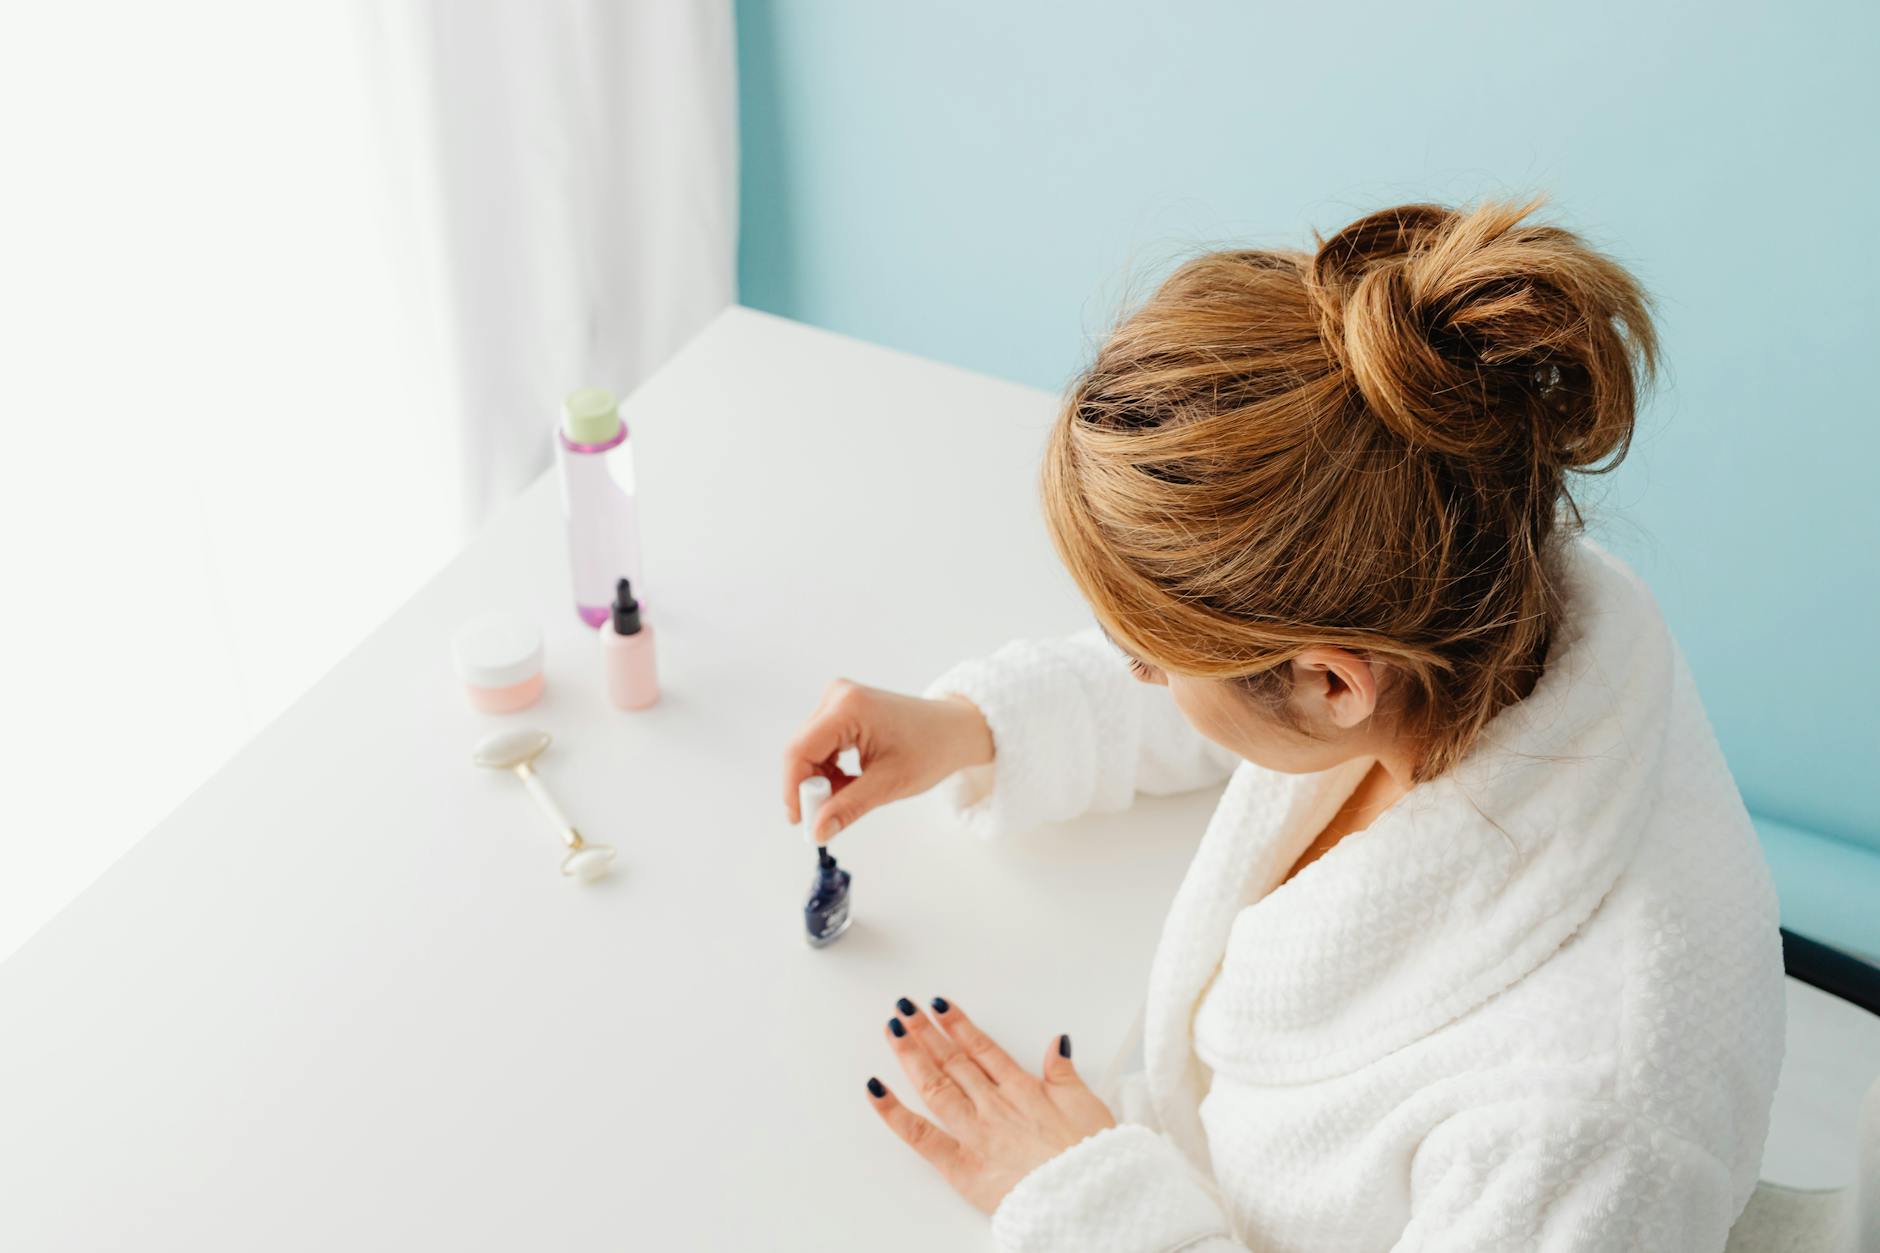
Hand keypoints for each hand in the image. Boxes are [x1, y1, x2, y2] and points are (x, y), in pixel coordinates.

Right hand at [781, 680, 993, 842]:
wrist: (953, 729)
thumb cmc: (930, 749)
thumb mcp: (889, 784)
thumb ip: (848, 807)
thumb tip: (817, 831)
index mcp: (848, 708)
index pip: (800, 751)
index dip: (793, 789)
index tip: (801, 821)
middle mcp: (837, 696)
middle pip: (801, 750)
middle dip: (809, 787)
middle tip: (825, 817)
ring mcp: (838, 700)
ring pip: (809, 750)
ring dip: (821, 780)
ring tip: (849, 795)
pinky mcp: (841, 708)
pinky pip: (820, 744)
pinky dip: (829, 769)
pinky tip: (850, 781)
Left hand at [866, 997, 1115, 1214]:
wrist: (1087, 1196)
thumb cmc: (1090, 1157)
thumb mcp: (1087, 1104)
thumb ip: (1064, 1072)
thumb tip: (1058, 1042)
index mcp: (1022, 1089)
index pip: (982, 1048)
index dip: (958, 1024)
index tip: (939, 1006)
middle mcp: (993, 1104)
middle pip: (953, 1060)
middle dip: (926, 1032)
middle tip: (905, 1009)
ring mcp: (974, 1131)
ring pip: (935, 1085)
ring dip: (911, 1055)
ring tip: (893, 1030)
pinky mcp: (960, 1164)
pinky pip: (919, 1135)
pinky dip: (894, 1112)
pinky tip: (875, 1089)